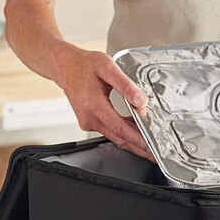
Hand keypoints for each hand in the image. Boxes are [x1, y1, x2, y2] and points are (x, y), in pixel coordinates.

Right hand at [52, 44, 154, 160]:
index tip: (150, 145)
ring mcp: (88, 122)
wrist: (64, 66)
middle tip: (155, 154)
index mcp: (93, 104)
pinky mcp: (89, 122)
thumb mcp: (107, 67)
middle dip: (138, 147)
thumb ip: (125, 85)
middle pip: (118, 138)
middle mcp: (89, 117)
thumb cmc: (84, 64)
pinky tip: (136, 134)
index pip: (119, 128)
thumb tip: (140, 101)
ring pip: (114, 137)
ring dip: (132, 142)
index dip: (136, 138)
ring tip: (150, 148)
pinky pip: (109, 132)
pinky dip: (123, 134)